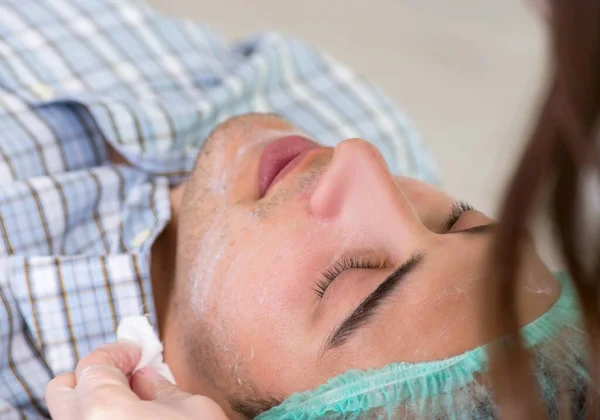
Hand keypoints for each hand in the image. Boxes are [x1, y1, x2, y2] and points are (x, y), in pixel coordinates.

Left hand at [45, 341, 227, 419]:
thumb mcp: (193, 410)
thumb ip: (162, 388)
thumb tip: (144, 379)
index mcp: (102, 411)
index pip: (93, 365)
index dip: (117, 352)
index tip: (137, 352)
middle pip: (65, 389)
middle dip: (94, 374)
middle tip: (127, 373)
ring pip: (73, 417)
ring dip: (96, 402)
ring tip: (133, 403)